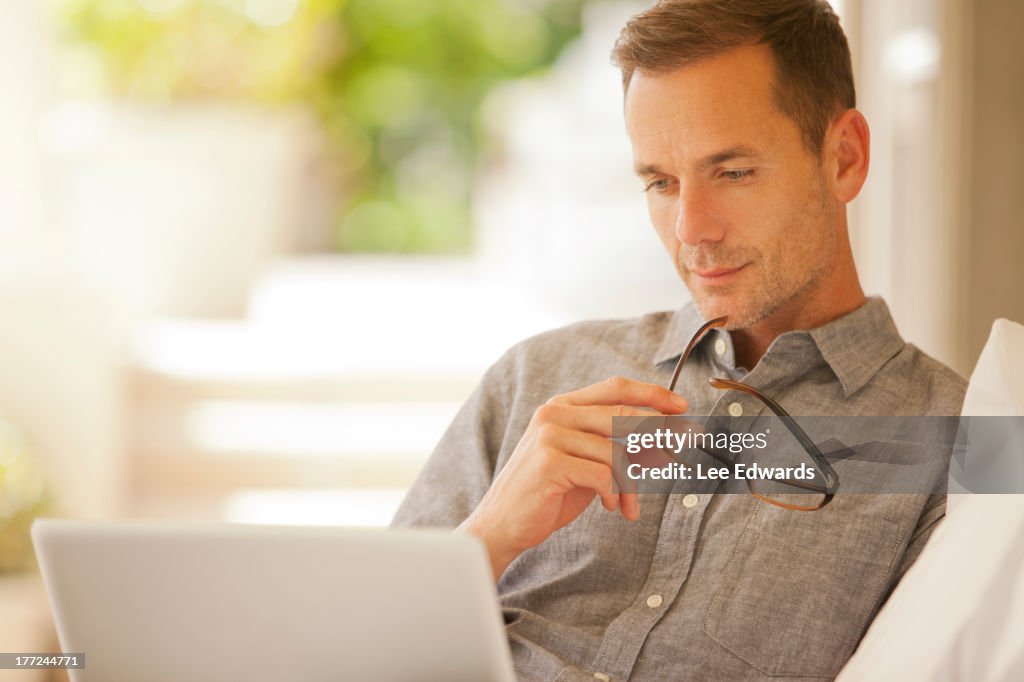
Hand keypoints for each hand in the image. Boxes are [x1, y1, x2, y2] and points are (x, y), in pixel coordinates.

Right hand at [458, 376, 687, 580]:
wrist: (503, 523)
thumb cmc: (547, 494)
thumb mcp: (585, 464)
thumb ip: (615, 446)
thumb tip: (663, 440)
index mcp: (562, 406)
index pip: (615, 388)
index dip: (651, 394)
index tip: (681, 406)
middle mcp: (554, 413)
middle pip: (622, 414)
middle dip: (660, 431)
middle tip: (685, 445)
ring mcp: (550, 435)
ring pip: (616, 450)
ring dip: (632, 484)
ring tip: (629, 505)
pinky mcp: (550, 462)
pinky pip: (603, 474)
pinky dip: (614, 494)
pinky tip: (610, 507)